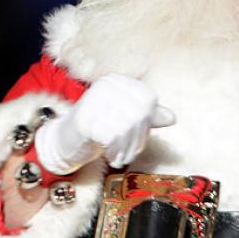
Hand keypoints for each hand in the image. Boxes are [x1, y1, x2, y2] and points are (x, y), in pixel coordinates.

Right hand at [34, 74, 174, 173]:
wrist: (66, 141)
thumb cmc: (100, 128)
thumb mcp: (125, 118)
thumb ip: (147, 116)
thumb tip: (172, 118)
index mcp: (116, 81)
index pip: (147, 99)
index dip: (148, 123)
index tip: (140, 139)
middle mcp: (105, 86)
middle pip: (139, 114)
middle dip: (138, 139)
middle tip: (129, 153)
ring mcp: (92, 100)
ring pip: (127, 127)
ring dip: (127, 148)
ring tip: (121, 156)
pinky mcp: (84, 119)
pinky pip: (112, 137)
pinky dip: (115, 152)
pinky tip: (111, 156)